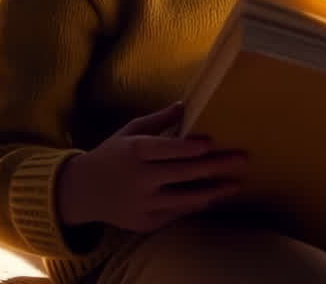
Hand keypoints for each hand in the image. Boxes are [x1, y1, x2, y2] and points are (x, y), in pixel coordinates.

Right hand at [55, 101, 248, 232]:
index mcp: (134, 152)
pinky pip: (177, 213)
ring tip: (236, 184)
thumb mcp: (129, 132)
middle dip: (215, 166)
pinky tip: (214, 196)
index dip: (189, 147)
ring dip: (214, 191)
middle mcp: (139, 179)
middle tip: (242, 160)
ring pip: (185, 198)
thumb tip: (186, 104)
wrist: (83, 192)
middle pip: (183, 173)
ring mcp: (143, 204)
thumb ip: (158, 121)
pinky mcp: (146, 222)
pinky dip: (196, 204)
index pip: (166, 149)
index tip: (211, 143)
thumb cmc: (113, 155)